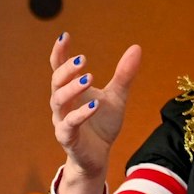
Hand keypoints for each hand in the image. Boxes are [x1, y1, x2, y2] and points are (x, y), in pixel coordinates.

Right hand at [49, 33, 142, 193]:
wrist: (99, 157)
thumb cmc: (102, 125)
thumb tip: (136, 47)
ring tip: (89, 77)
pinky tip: (95, 104)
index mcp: (71, 91)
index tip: (65, 36)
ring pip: (58, 101)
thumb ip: (124, 74)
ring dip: (72, 88)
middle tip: (83, 59)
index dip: (59, 52)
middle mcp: (62, 104)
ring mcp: (62, 120)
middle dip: (67, 69)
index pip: (59, 68)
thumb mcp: (117, 96)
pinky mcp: (68, 138)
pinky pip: (69, 124)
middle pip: (56, 82)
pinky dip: (81, 114)